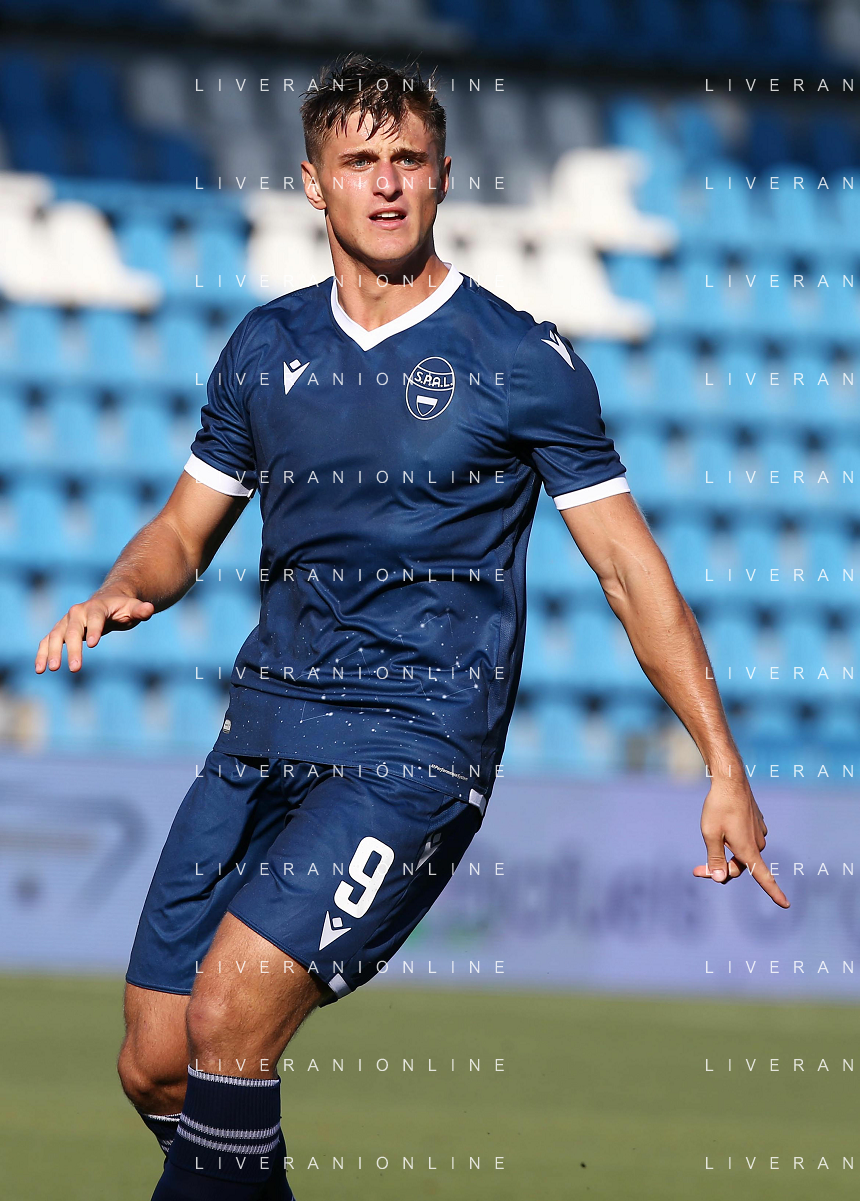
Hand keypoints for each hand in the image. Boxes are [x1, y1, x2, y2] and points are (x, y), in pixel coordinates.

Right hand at [34, 590, 154, 672]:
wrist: (107, 601)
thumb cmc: (123, 608)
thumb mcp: (134, 608)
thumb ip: (140, 610)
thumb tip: (150, 609)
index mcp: (96, 607)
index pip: (95, 618)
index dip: (94, 630)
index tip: (93, 645)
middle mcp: (77, 613)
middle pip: (73, 630)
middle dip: (72, 649)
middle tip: (75, 668)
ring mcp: (66, 622)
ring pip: (55, 636)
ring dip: (51, 652)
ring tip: (51, 670)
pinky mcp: (59, 631)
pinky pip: (47, 642)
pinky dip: (42, 654)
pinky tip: (39, 669)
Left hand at [693, 778, 788, 907]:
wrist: (730, 780)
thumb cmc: (718, 807)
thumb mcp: (710, 834)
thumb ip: (715, 859)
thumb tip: (721, 879)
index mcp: (748, 850)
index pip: (763, 877)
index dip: (774, 893)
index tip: (786, 905)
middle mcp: (757, 844)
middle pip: (740, 866)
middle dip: (721, 869)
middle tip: (697, 870)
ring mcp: (759, 833)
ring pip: (741, 852)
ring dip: (726, 853)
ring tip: (710, 837)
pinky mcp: (756, 824)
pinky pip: (744, 839)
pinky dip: (732, 839)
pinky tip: (723, 824)